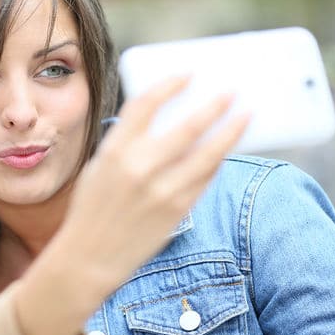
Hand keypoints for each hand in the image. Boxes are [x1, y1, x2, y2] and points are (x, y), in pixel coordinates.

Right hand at [62, 75, 247, 289]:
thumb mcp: (97, 169)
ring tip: (246, 115)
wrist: (89, 258)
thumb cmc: (91, 211)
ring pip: (208, 153)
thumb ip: (125, 145)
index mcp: (113, 151)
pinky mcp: (176, 210)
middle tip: (230, 92)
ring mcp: (161, 190)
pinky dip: (218, 160)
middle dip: (213, 106)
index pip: (145, 105)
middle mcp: (139, 168)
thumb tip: (160, 123)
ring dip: (230, 131)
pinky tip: (226, 150)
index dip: (169, 86)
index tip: (186, 76)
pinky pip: (205, 178)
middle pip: (187, 126)